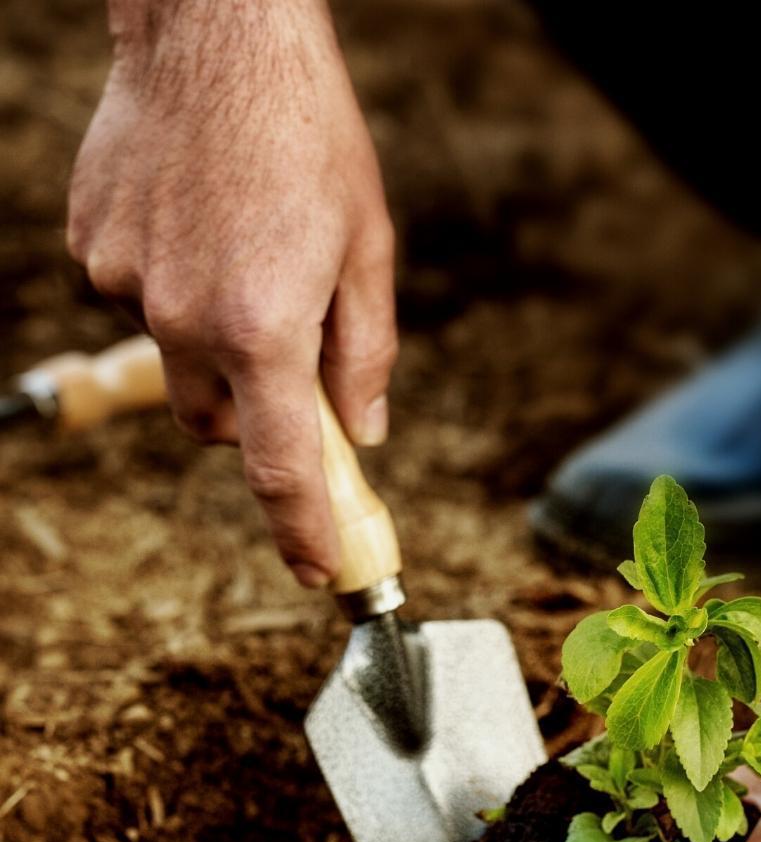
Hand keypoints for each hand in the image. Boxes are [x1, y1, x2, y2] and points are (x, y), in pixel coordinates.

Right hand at [67, 0, 396, 585]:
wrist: (219, 33)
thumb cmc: (311, 137)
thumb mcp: (368, 250)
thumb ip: (365, 356)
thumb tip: (362, 432)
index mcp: (265, 329)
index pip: (282, 468)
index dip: (304, 530)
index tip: (320, 568)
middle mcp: (186, 319)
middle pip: (216, 423)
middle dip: (253, 416)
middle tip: (284, 368)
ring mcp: (128, 283)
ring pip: (175, 360)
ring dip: (212, 344)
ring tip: (242, 260)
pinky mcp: (93, 247)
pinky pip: (139, 298)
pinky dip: (175, 287)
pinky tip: (200, 224)